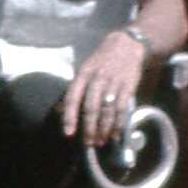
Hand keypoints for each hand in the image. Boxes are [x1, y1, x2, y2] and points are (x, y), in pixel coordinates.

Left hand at [61, 29, 149, 147]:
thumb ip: (75, 90)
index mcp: (82, 75)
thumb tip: (59, 110)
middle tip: (88, 143)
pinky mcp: (129, 86)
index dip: (69, 116)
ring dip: (104, 128)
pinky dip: (120, 122)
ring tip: (101, 141)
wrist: (127, 44)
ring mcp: (113, 82)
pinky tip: (117, 134)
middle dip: (89, 127)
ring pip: (107, 110)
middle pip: (91, 107)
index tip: (68, 133)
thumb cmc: (101, 61)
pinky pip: (123, 107)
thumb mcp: (84, 70)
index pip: (72, 98)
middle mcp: (97, 79)